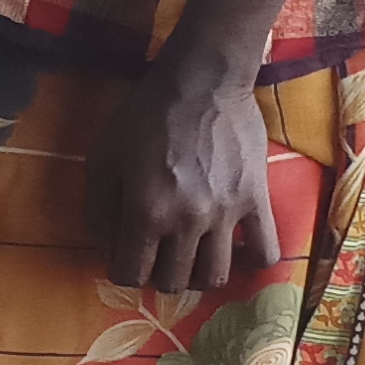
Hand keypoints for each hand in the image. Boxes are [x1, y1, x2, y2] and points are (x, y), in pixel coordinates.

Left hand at [83, 60, 277, 291]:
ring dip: (197, 276)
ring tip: (190, 257)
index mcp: (145, 212)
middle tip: (157, 255)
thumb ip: (99, 211)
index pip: (130, 274)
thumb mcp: (101, 160)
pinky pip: (265, 251)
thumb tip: (108, 249)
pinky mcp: (257, 201)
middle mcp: (187, 221)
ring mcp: (226, 214)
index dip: (122, 272)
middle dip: (157, 275)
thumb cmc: (143, 117)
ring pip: (215, 277)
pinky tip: (236, 252)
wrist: (201, 83)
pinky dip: (252, 262)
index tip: (125, 258)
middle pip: (173, 281)